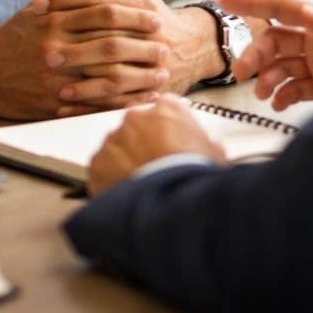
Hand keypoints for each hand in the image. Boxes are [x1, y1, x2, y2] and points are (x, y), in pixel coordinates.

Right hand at [0, 0, 170, 118]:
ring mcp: (54, 74)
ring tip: (162, 69)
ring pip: (106, 71)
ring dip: (139, 71)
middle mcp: (54, 43)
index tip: (154, 11)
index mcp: (53, 15)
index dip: (131, 7)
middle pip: (108, 37)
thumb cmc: (15, 35)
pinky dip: (124, 100)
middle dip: (141, 39)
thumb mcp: (39, 6)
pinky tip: (143, 97)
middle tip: (164, 39)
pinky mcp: (53, 102)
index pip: (100, 5)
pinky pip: (96, 102)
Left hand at [35, 0, 230, 113]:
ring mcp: (155, 68)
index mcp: (143, 9)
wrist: (193, 46)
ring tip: (54, 88)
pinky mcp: (152, 93)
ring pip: (117, 78)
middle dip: (77, 50)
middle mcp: (152, 39)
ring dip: (85, 86)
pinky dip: (92, 108)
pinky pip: (120, 105)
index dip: (69, 4)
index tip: (38, 9)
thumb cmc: (148, 16)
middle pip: (111, 44)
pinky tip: (66, 109)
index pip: (102, 4)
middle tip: (44, 55)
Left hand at [88, 94, 227, 194]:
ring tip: (142, 183)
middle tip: (157, 164)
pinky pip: (102, 167)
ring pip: (118, 147)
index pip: (164, 108)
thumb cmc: (193, 176)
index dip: (168, 127)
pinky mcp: (98, 161)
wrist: (170, 203)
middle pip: (138, 126)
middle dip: (144, 143)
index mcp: (167, 108)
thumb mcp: (215, 154)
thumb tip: (211, 148)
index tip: (171, 140)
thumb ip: (207, 143)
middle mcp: (136, 117)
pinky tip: (127, 191)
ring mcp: (115, 138)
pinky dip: (111, 178)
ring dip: (127, 160)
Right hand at [217, 0, 312, 108]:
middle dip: (256, 54)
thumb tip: (303, 11)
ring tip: (263, 95)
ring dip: (268, 78)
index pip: (281, 7)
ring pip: (282, 66)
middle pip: (275, 41)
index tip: (223, 1)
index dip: (252, 3)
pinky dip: (283, 96)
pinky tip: (278, 105)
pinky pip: (296, 88)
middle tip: (242, 72)